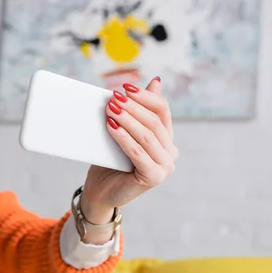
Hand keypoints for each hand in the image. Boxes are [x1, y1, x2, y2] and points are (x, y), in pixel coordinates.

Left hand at [80, 77, 178, 222]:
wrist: (101, 192)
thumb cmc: (111, 161)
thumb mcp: (124, 131)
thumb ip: (138, 111)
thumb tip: (156, 81)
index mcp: (167, 139)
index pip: (162, 110)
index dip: (145, 97)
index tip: (125, 87)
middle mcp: (170, 152)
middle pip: (154, 122)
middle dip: (133, 107)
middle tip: (114, 97)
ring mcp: (165, 167)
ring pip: (147, 136)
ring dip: (127, 119)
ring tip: (110, 108)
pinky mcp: (154, 178)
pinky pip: (138, 152)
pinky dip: (124, 137)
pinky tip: (111, 126)